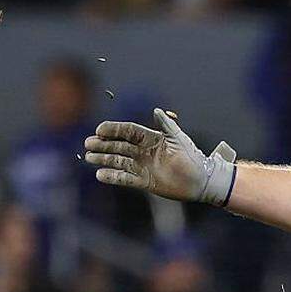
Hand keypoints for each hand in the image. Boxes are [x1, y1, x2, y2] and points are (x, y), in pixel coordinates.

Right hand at [84, 108, 236, 204]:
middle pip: (119, 146)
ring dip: (104, 159)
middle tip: (88, 143)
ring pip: (118, 161)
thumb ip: (166, 125)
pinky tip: (100, 174)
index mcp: (152, 138)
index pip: (128, 131)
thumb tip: (156, 110)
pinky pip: (125, 179)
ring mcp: (143, 166)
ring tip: (89, 157)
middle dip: (104, 144)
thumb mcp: (179, 138)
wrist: (201, 180)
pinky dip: (112, 177)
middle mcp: (144, 151)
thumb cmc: (192, 157)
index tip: (100, 129)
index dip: (114, 130)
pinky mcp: (144, 181)